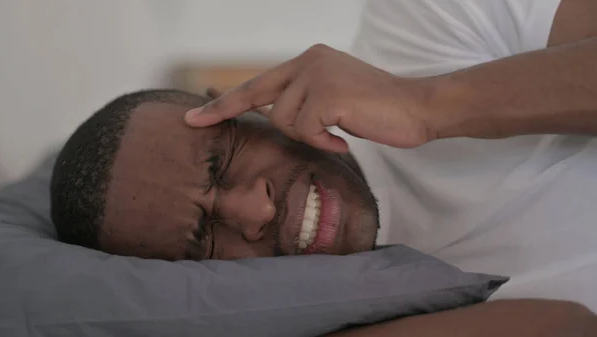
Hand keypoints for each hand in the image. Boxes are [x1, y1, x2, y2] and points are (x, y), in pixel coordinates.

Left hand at [186, 44, 435, 152]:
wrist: (419, 108)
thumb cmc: (378, 110)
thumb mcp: (334, 97)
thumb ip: (304, 100)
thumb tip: (273, 115)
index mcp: (309, 60)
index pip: (258, 83)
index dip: (225, 102)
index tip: (196, 116)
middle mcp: (309, 61)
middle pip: (260, 98)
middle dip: (231, 112)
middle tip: (201, 121)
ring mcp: (317, 75)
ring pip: (285, 120)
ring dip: (309, 135)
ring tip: (337, 132)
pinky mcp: (328, 94)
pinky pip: (306, 130)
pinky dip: (324, 141)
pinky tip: (345, 138)